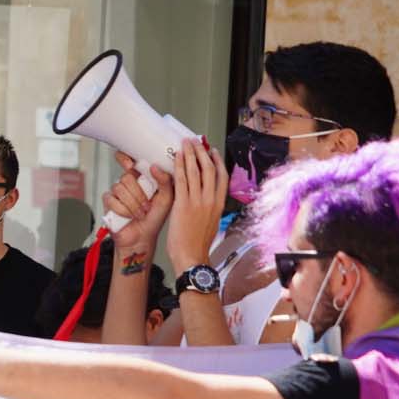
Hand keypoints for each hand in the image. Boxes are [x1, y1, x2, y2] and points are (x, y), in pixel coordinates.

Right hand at [104, 150, 173, 257]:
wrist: (142, 238)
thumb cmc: (155, 218)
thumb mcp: (167, 198)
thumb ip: (165, 180)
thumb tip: (154, 167)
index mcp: (142, 177)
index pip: (129, 159)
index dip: (125, 158)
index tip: (130, 165)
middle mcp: (128, 183)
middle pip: (126, 177)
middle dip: (138, 194)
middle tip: (147, 205)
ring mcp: (117, 192)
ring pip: (119, 188)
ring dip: (132, 204)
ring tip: (140, 213)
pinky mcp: (109, 203)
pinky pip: (112, 200)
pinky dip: (123, 210)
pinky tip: (129, 216)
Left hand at [165, 139, 226, 275]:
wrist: (191, 257)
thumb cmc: (197, 244)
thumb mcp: (210, 222)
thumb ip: (209, 207)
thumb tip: (206, 198)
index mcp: (219, 204)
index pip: (222, 176)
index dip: (218, 161)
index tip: (212, 151)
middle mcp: (211, 200)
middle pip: (209, 169)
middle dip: (202, 152)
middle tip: (196, 141)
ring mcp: (198, 201)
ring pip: (196, 171)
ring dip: (190, 154)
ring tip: (185, 143)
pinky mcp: (183, 204)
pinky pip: (181, 180)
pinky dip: (179, 166)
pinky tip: (176, 157)